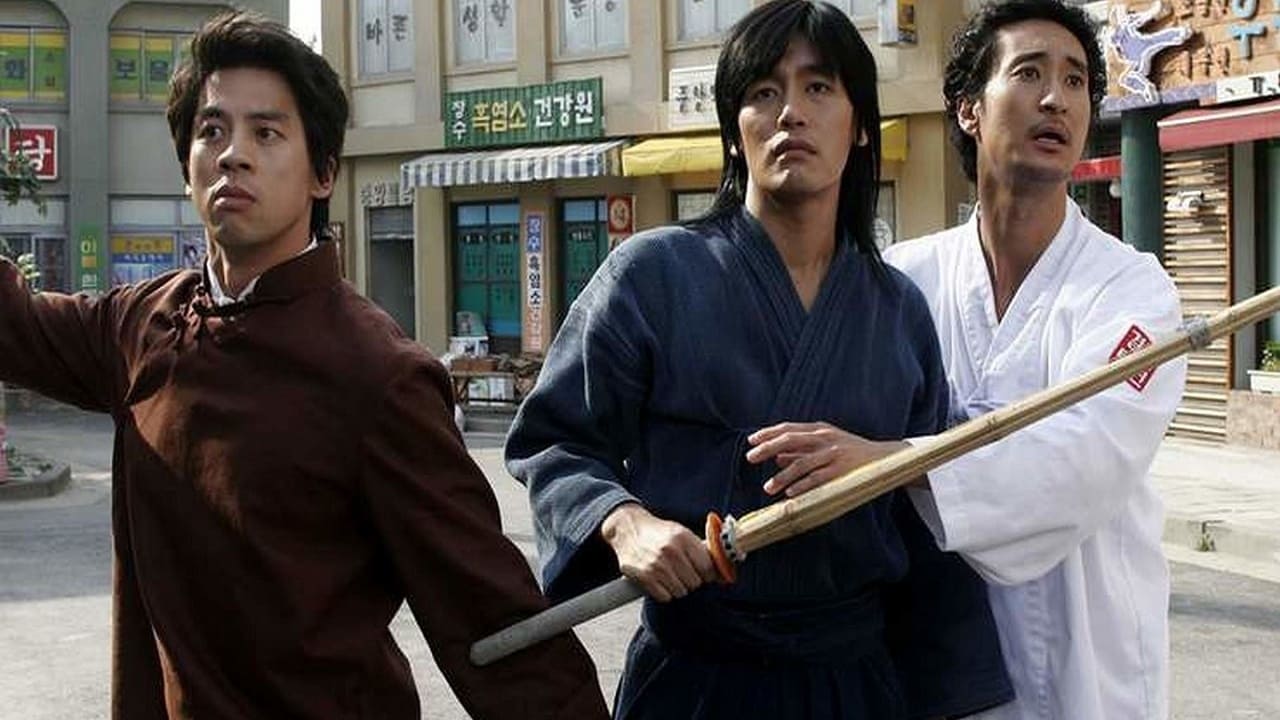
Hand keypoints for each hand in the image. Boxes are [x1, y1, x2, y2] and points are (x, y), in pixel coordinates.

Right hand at [600, 503, 720, 601]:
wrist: (627, 529)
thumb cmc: (657, 532)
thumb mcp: (681, 532)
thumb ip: (700, 550)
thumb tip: (722, 571)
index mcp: (683, 537)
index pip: (708, 567)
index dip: (710, 575)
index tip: (706, 575)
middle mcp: (670, 551)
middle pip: (695, 582)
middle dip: (692, 580)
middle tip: (684, 573)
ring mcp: (656, 565)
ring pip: (681, 591)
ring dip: (678, 587)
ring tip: (670, 576)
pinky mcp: (644, 577)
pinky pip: (665, 597)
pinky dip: (664, 593)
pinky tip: (660, 581)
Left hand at [745, 422, 906, 496]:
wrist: (885, 459)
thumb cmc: (851, 453)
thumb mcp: (826, 447)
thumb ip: (802, 452)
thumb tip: (777, 458)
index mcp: (819, 430)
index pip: (788, 429)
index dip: (768, 434)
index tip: (751, 441)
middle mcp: (825, 438)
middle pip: (789, 440)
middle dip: (767, 448)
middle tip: (750, 458)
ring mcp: (834, 454)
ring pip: (801, 463)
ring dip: (782, 476)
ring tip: (768, 488)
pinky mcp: (842, 470)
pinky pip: (818, 479)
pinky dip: (802, 486)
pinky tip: (790, 494)